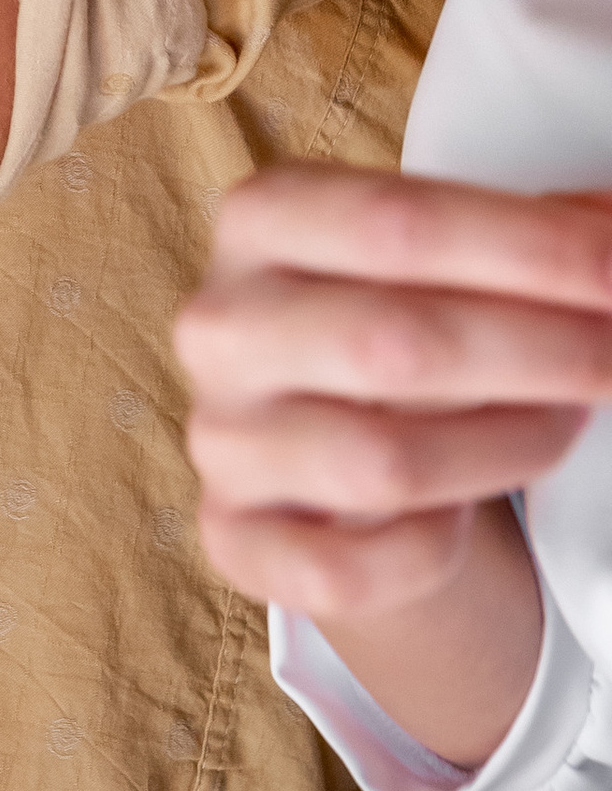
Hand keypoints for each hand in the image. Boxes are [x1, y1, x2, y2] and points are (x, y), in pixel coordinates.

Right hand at [178, 166, 611, 617]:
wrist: (321, 451)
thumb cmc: (394, 326)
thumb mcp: (440, 260)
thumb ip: (526, 236)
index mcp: (261, 221)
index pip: (399, 222)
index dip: (534, 248)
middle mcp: (221, 327)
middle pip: (395, 341)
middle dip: (545, 350)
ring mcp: (222, 438)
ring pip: (384, 462)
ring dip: (514, 443)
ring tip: (570, 418)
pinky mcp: (235, 540)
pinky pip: (348, 569)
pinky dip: (430, 550)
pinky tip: (471, 517)